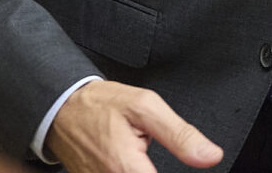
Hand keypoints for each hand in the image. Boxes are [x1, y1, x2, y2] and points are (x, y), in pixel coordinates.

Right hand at [46, 80, 222, 172]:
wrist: (61, 107)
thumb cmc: (99, 105)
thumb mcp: (145, 107)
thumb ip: (180, 135)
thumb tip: (210, 155)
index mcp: (127, 168)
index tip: (173, 162)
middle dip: (154, 169)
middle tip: (146, 151)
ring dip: (142, 170)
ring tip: (138, 154)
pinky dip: (129, 170)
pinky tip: (129, 161)